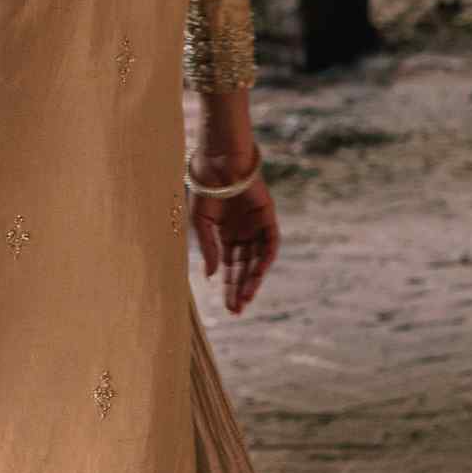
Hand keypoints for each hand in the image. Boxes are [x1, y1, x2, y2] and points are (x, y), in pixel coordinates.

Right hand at [189, 154, 278, 315]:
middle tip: (236, 310)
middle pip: (244, 268)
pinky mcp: (268, 217)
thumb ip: (209, 250)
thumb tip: (212, 276)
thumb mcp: (201, 224)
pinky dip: (265, 259)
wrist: (217, 162)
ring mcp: (256, 226)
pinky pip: (270, 243)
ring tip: (246, 297)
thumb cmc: (205, 189)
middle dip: (240, 289)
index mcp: (225, 235)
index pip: (230, 267)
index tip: (227, 307)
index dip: (229, 287)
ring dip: (253, 279)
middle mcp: (242, 233)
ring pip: (258, 260)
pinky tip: (257, 274)